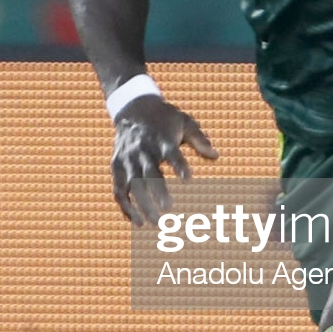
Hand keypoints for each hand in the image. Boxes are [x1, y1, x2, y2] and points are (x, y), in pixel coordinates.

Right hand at [111, 96, 218, 225]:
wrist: (132, 108)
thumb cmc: (164, 118)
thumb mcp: (184, 121)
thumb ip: (199, 139)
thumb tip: (215, 155)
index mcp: (162, 138)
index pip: (171, 152)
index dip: (179, 164)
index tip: (188, 179)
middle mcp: (143, 149)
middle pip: (149, 171)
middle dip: (157, 190)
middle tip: (169, 208)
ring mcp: (128, 159)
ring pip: (132, 184)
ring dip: (142, 204)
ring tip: (155, 223)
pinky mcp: (117, 166)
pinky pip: (119, 189)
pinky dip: (126, 206)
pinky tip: (138, 222)